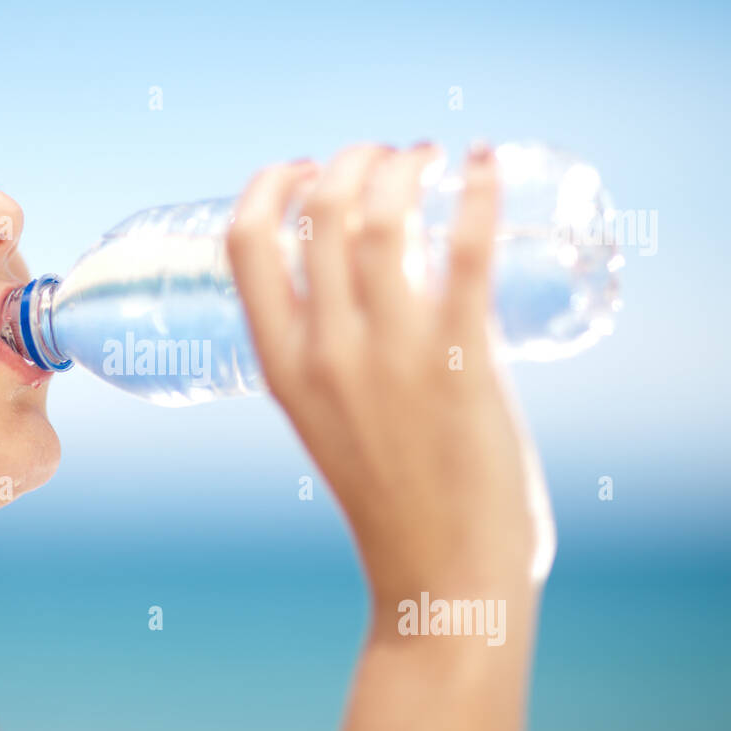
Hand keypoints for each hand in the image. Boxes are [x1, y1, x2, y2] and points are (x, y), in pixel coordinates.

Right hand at [225, 144, 554, 632]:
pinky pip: (466, 252)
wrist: (440, 576)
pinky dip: (476, 193)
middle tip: (385, 156)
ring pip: (385, 217)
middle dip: (351, 160)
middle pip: (322, 211)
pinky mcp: (464, 363)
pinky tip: (483, 162)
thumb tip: (371, 288)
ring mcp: (393, 357)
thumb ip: (333, 358)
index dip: (271, 185)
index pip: (247, 244)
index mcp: (281, 366)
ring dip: (406, 166)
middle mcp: (326, 352)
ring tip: (429, 155)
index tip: (302, 166)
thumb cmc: (390, 499)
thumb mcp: (326, 420)